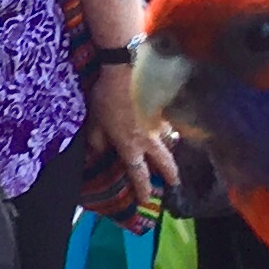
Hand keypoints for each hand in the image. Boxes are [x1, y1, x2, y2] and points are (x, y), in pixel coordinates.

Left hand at [81, 60, 171, 196]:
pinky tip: (166, 123)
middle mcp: (148, 139)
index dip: (143, 189)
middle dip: (170, 174)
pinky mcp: (164, 107)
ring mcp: (159, 122)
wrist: (126, 69)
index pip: (138, 173)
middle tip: (174, 183)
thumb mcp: (95, 121)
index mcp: (130, 146)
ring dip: (171, 149)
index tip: (146, 200)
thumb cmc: (106, 96)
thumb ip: (97, 139)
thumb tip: (99, 150)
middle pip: (164, 161)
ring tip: (171, 151)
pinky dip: (168, 126)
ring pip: (170, 141)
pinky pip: (169, 121)